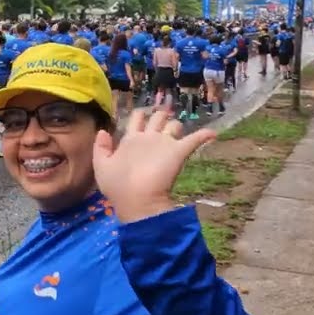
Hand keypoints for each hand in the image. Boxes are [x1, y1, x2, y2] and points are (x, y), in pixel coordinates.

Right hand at [93, 109, 216, 223]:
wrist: (139, 199)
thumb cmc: (119, 186)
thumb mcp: (101, 167)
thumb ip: (100, 148)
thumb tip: (103, 131)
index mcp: (130, 138)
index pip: (137, 117)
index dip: (141, 115)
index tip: (143, 118)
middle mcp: (148, 136)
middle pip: (158, 117)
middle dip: (161, 117)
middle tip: (163, 123)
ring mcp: (165, 142)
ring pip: (175, 125)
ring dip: (177, 127)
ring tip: (179, 134)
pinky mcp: (179, 151)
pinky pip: (195, 139)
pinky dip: (204, 135)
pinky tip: (212, 134)